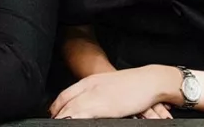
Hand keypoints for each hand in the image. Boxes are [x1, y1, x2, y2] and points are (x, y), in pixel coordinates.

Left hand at [50, 65, 178, 118]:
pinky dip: (73, 118)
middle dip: (57, 113)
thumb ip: (98, 95)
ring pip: (71, 107)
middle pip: (66, 101)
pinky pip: (83, 112)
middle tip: (53, 121)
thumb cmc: (134, 86)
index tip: (53, 113)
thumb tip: (90, 107)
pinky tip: (69, 122)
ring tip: (58, 123)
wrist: (149, 80)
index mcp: (90, 82)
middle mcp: (90, 87)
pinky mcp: (104, 105)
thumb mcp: (110, 87)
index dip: (56, 105)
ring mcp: (96, 95)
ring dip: (62, 116)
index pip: (66, 94)